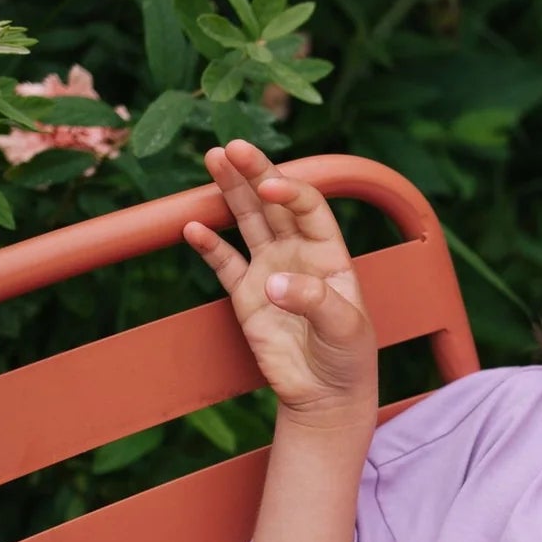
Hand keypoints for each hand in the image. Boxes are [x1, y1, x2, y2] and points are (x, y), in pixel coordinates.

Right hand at [183, 140, 376, 427]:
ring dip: (230, 192)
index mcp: (329, 252)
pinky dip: (209, 245)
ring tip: (213, 159)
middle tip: (231, 147)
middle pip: (273, 203)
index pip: (308, 207)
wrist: (325, 394)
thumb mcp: (345, 329)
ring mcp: (269, 270)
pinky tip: (193, 227)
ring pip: (247, 221)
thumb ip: (314, 301)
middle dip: (253, 173)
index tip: (270, 187)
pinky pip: (224, 263)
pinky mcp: (246, 295)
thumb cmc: (347, 357)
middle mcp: (298, 253)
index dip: (290, 191)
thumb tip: (275, 283)